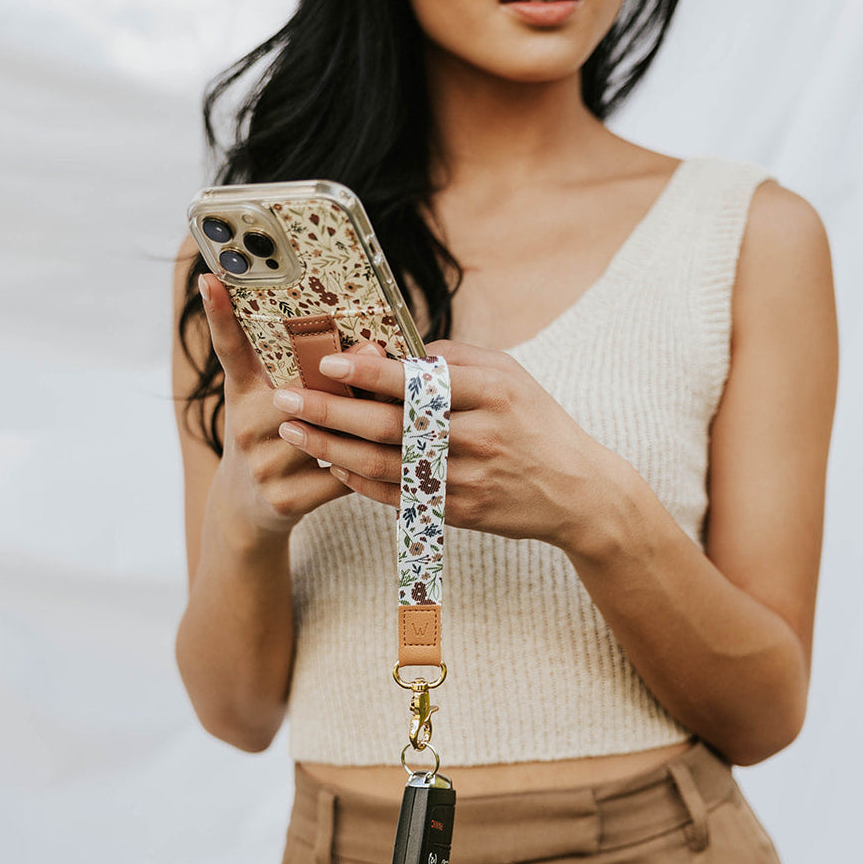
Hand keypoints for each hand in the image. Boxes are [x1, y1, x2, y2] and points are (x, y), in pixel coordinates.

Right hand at [197, 271, 383, 543]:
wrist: (243, 512)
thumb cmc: (268, 441)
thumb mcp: (266, 401)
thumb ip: (302, 371)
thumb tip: (370, 346)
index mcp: (243, 394)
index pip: (230, 348)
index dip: (218, 314)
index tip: (211, 279)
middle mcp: (247, 426)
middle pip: (300, 391)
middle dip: (341, 375)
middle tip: (375, 348)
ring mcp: (264, 465)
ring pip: (329, 434)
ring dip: (368, 420)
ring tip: (402, 406)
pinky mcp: (287, 500)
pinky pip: (344, 475)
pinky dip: (372, 465)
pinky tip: (393, 456)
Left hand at [270, 337, 622, 546]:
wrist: (576, 490)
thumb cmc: (533, 422)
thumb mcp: (508, 375)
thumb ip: (452, 359)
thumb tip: (392, 352)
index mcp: (491, 391)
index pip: (421, 380)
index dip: (371, 372)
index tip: (328, 362)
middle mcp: (479, 434)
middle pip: (393, 424)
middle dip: (332, 411)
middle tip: (286, 400)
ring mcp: (469, 476)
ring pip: (387, 463)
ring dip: (333, 447)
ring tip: (294, 431)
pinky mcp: (461, 511)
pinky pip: (399, 495)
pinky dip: (360, 480)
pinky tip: (331, 462)